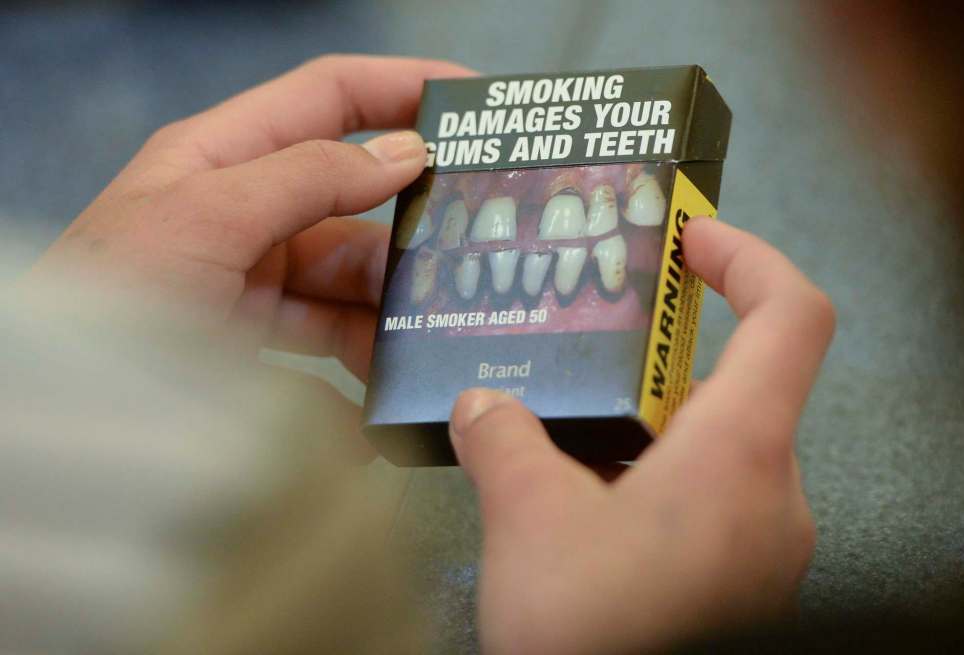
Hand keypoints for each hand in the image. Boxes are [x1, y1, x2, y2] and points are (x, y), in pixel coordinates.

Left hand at [27, 55, 471, 377]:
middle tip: (474, 257)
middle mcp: (245, 214)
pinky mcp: (256, 348)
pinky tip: (383, 395)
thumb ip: (307, 178)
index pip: (331, 98)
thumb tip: (407, 152)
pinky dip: (357, 375)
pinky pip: (327, 352)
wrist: (53, 416)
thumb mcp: (205, 218)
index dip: (404, 87)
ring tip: (431, 340)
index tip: (477, 105)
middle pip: (353, 204)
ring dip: (388, 313)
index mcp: (225, 157)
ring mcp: (252, 284)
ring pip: (348, 285)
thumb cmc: (111, 298)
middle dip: (410, 231)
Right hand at [449, 217, 834, 654]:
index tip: (692, 237)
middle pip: (742, 384)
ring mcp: (765, 548)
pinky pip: (711, 506)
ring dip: (649, 434)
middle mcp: (774, 497)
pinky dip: (656, 486)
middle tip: (592, 351)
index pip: (792, 316)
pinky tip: (586, 508)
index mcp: (740, 457)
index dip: (749, 256)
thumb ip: (504, 442)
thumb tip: (483, 406)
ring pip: (719, 452)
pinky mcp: (742, 587)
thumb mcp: (528, 522)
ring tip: (570, 437)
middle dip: (662, 364)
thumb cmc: (594, 640)